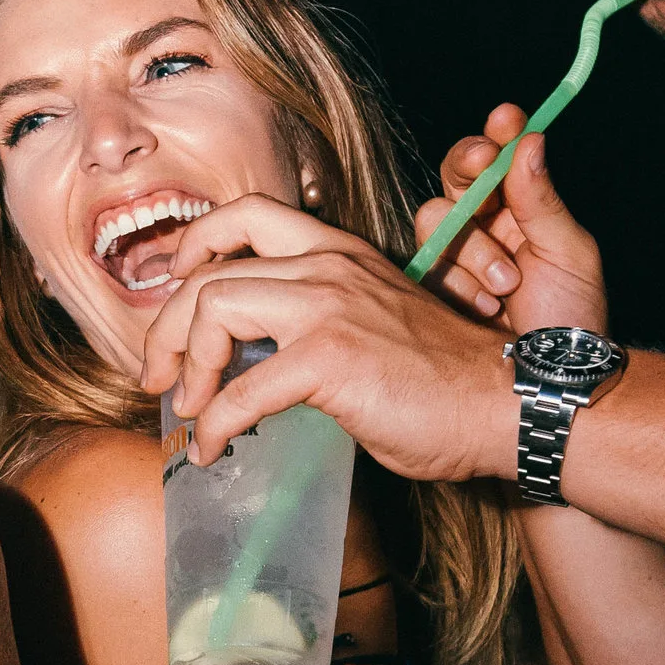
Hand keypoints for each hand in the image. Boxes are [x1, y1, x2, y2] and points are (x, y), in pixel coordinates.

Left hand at [136, 194, 517, 484]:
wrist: (506, 403)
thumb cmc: (445, 381)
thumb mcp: (374, 324)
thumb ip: (319, 323)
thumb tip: (260, 359)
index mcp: (339, 252)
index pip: (247, 216)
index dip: (196, 245)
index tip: (173, 289)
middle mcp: (328, 266)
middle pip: (211, 271)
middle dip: (168, 326)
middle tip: (158, 373)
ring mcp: (327, 307)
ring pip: (214, 308)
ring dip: (185, 365)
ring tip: (185, 408)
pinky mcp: (328, 358)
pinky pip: (241, 390)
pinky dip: (212, 424)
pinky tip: (211, 449)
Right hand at [412, 113, 610, 337]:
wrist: (550, 384)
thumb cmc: (572, 321)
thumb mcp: (570, 255)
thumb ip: (544, 199)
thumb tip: (529, 139)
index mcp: (522, 212)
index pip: (501, 160)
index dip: (498, 134)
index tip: (505, 118)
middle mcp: (485, 229)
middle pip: (456, 177)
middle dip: (468, 167)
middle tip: (482, 165)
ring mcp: (454, 261)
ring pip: (436, 220)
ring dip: (473, 250)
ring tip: (507, 287)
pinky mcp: (430, 292)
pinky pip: (426, 267)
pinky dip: (458, 286)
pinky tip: (486, 309)